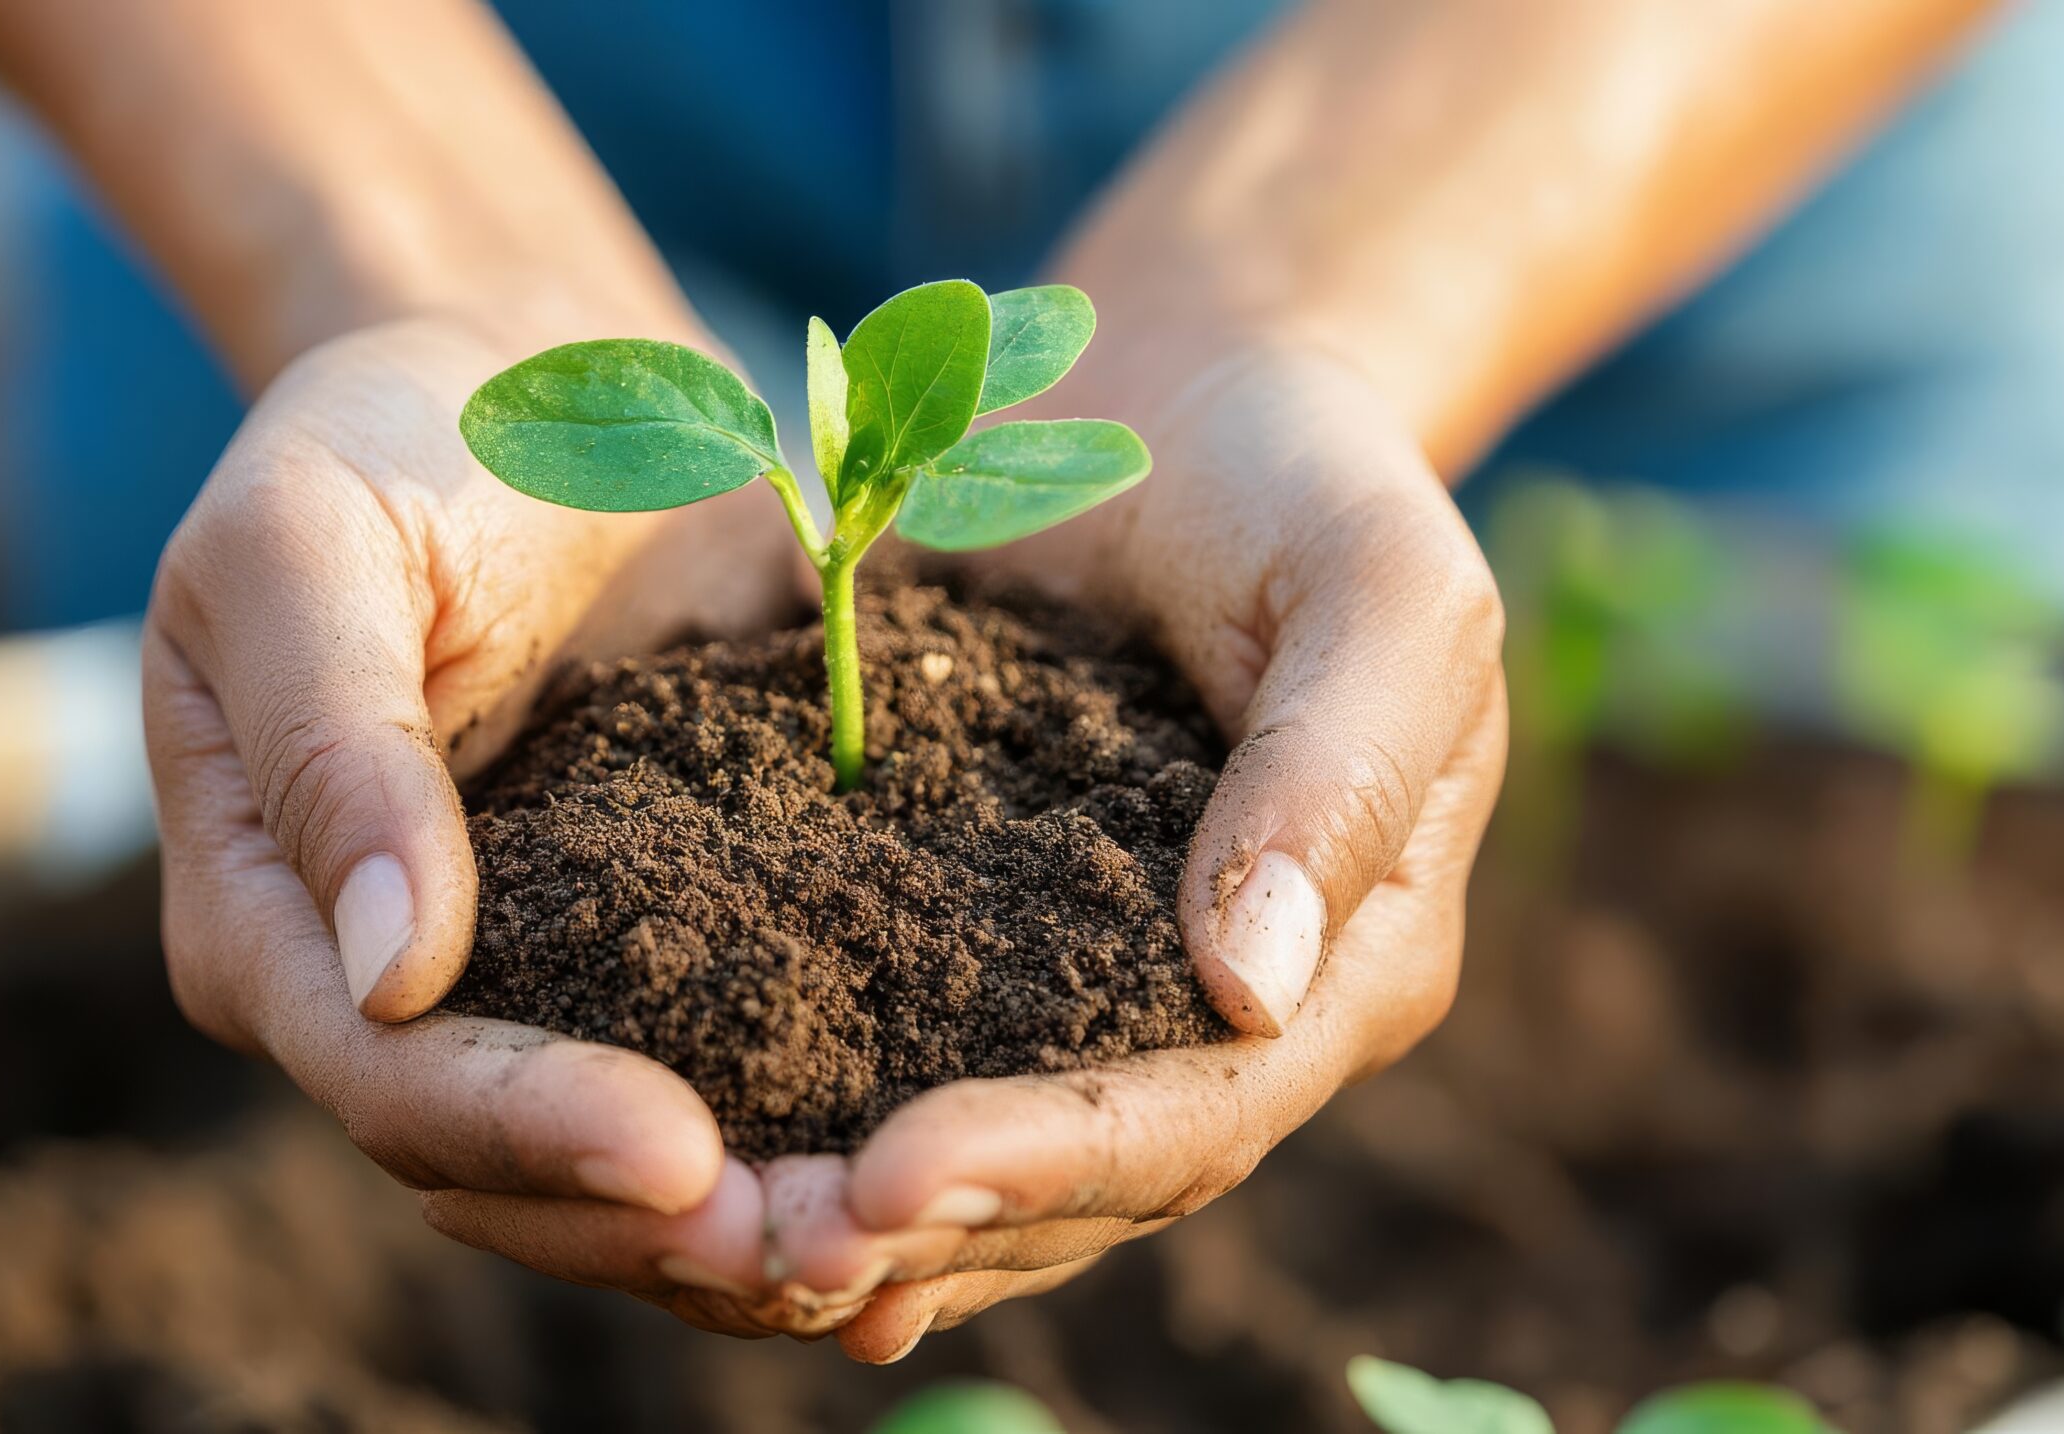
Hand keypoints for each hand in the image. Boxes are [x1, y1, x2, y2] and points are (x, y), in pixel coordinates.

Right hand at [143, 315, 808, 1331]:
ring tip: (896, 1235)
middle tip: (827, 1250)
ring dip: (751, 1212)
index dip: (522, 1126)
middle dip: (654, 1223)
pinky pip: (731, 1059)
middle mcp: (388, 987)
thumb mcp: (302, 546)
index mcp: (268, 913)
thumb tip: (387, 968)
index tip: (676, 1151)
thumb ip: (332, 743)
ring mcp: (531, 976)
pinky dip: (820, 1116)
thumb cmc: (384, 437)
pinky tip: (937, 1142)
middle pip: (505, 1168)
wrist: (527, 379)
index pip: (384, 1071)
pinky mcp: (661, 942)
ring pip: (620, 1160)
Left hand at [765, 335, 1509, 1357]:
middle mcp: (1223, 1021)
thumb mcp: (1378, 587)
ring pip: (982, 1170)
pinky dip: (802, 1121)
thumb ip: (1340, 770)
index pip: (1197, 1113)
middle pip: (1075, 1188)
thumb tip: (1249, 987)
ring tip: (701, 1244)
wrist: (1192, 406)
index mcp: (1347, 966)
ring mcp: (1098, 994)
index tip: (890, 1180)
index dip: (1048, 1163)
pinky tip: (685, 1165)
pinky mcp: (983, 944)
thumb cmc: (1307, 480)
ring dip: (845, 1220)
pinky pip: (896, 1060)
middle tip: (758, 1253)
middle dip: (921, 1230)